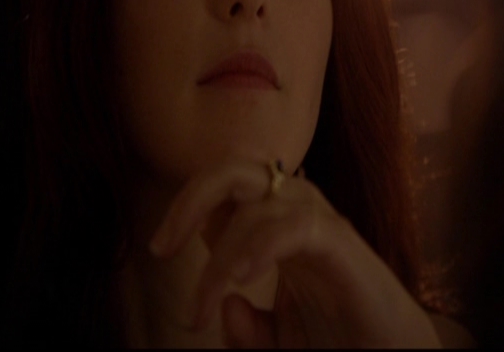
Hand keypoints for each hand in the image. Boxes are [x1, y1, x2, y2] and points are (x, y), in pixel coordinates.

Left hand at [149, 159, 441, 347]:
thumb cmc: (339, 341)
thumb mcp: (279, 342)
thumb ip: (249, 330)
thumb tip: (228, 305)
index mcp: (277, 225)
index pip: (227, 187)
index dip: (188, 204)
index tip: (160, 248)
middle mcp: (297, 212)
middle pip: (237, 170)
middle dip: (193, 196)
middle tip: (163, 245)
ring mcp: (321, 225)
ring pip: (259, 202)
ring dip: (220, 257)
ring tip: (202, 310)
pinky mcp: (343, 245)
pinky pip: (297, 226)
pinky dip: (262, 247)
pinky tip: (242, 280)